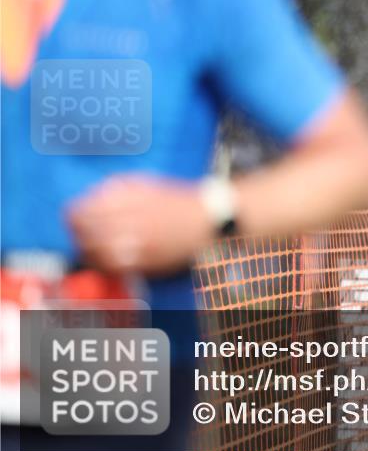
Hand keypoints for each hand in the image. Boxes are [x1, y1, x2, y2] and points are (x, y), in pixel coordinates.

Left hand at [66, 175, 215, 275]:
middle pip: (84, 233)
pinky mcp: (146, 261)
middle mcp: (129, 218)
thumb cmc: (176, 199)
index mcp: (126, 197)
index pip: (80, 212)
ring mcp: (137, 241)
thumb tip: (90, 198)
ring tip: (92, 251)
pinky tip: (108, 262)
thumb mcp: (145, 183)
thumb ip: (115, 188)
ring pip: (95, 252)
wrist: (209, 217)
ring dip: (89, 252)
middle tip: (82, 237)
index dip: (73, 218)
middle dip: (78, 235)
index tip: (76, 220)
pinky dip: (105, 265)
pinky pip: (113, 267)